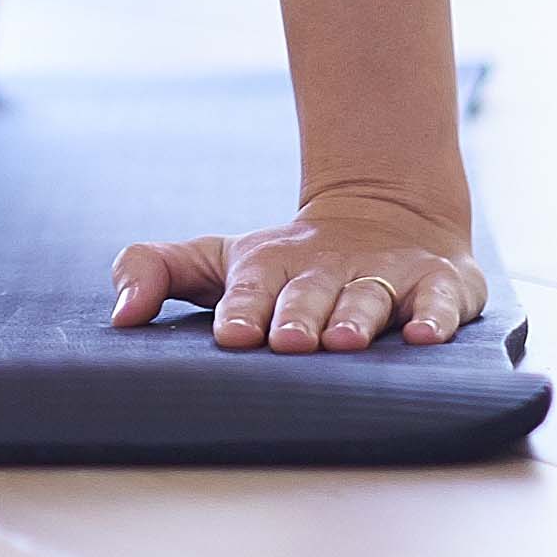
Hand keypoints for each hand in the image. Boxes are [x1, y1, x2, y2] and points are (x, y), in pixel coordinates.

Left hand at [107, 193, 484, 352]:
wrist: (389, 214)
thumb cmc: (288, 262)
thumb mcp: (221, 258)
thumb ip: (157, 271)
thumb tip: (115, 313)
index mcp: (272, 266)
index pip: (252, 288)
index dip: (243, 309)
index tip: (230, 335)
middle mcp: (329, 270)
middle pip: (310, 294)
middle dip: (297, 317)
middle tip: (287, 342)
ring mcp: (386, 276)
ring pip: (370, 297)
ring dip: (357, 318)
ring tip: (344, 341)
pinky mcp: (440, 284)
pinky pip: (441, 302)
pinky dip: (436, 317)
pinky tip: (424, 336)